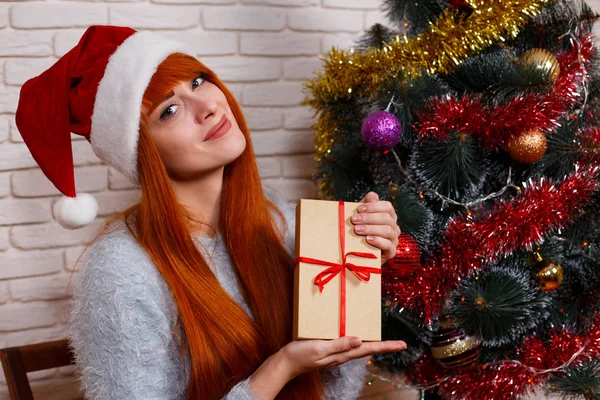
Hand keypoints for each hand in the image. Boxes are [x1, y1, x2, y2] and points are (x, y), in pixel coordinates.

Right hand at [248, 337, 406, 399]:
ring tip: (384, 341)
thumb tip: (360, 341)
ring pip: (358, 348)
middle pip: (367, 349)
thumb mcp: (319, 347)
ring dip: (372, 343)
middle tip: (399, 343)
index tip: (401, 345)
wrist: (284, 364)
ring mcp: (335, 354)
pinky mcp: (328, 350)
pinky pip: (347, 345)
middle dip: (383, 346)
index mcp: (342, 354)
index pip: (368, 348)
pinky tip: (356, 336)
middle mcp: (341, 355)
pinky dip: (357, 340)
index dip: (385, 346)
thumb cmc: (300, 355)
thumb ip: (339, 344)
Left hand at [352, 192, 399, 264]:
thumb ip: (366, 204)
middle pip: (387, 218)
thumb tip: (372, 196)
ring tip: (357, 230)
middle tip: (354, 219)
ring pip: (387, 230)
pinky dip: (377, 241)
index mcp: (389, 216)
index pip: (387, 206)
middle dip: (369, 218)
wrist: (360, 253)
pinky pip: (388, 245)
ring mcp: (394, 239)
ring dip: (371, 228)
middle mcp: (394, 227)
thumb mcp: (362, 216)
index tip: (359, 209)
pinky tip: (367, 239)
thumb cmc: (361, 232)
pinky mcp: (391, 252)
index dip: (373, 206)